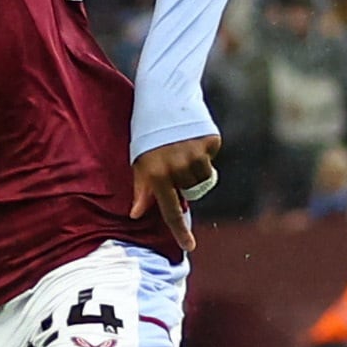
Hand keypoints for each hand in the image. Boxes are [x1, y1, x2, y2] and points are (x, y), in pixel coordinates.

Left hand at [131, 136, 220, 254]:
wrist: (164, 98)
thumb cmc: (147, 133)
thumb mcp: (139, 160)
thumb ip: (142, 188)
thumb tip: (135, 214)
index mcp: (156, 174)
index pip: (170, 210)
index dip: (180, 231)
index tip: (189, 247)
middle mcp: (177, 167)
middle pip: (191, 192)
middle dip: (185, 183)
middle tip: (175, 161)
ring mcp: (196, 155)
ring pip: (204, 178)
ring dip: (196, 168)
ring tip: (182, 148)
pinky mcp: (210, 142)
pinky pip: (211, 158)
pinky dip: (204, 152)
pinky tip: (192, 139)